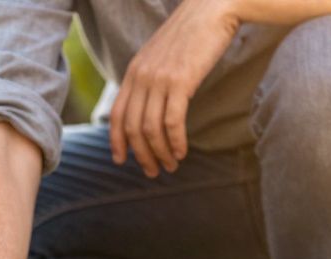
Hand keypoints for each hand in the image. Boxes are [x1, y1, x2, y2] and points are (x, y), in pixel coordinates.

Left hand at [109, 0, 240, 176]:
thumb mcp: (162, 56)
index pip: (116, 114)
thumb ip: (151, 77)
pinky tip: (181, 152)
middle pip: (132, 127)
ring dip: (160, 152)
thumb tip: (150, 105)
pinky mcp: (181, 81)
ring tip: (170, 165)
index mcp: (133, 71)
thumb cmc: (193, 33)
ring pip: (150, 128)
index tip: (121, 160)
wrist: (213, 8)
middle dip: (141, 154)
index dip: (117, 141)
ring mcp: (159, 79)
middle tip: (153, 171)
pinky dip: (175, 142)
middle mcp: (141, 76)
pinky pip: (172, 122)